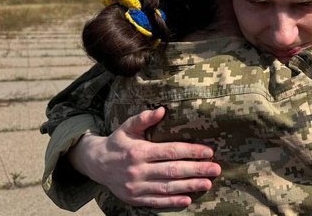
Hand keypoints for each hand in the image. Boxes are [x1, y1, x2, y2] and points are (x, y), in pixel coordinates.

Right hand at [68, 107, 220, 207]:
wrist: (96, 164)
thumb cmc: (118, 142)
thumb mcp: (127, 127)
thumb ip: (144, 118)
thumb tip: (162, 110)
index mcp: (139, 151)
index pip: (170, 151)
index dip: (191, 152)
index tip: (208, 152)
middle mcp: (138, 170)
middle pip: (172, 170)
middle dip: (196, 170)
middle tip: (216, 169)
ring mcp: (136, 187)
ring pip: (167, 187)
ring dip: (189, 186)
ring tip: (207, 183)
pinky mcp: (135, 198)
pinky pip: (156, 201)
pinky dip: (172, 202)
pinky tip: (187, 199)